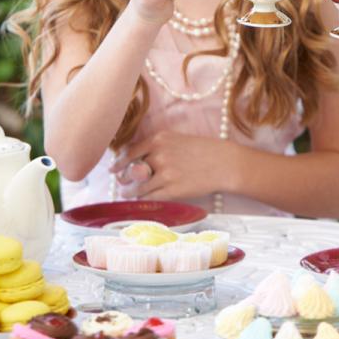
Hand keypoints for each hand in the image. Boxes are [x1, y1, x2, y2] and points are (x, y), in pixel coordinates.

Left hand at [110, 130, 234, 200]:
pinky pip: (150, 197)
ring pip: (139, 186)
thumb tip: (138, 160)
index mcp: (159, 139)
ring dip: (131, 191)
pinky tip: (141, 199)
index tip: (114, 168)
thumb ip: (157, 147)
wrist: (224, 163)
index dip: (119, 162)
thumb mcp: (177, 140)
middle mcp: (159, 155)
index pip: (130, 152)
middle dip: (124, 178)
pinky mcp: (172, 190)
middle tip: (121, 182)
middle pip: (132, 170)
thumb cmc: (203, 150)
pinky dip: (143, 199)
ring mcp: (165, 174)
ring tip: (127, 194)